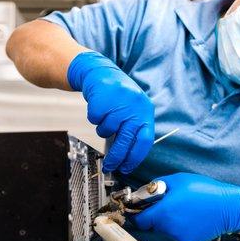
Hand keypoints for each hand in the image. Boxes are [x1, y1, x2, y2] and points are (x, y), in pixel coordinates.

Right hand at [67, 51, 154, 173]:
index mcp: (145, 111)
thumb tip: (128, 157)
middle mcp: (134, 108)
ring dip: (103, 129)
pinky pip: (95, 121)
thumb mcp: (134, 109)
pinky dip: (94, 118)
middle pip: (125, 141)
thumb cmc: (119, 95)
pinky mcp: (102, 101)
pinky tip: (99, 107)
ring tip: (106, 117)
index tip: (127, 167)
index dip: (135, 157)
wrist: (102, 73)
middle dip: (116, 157)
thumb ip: (134, 130)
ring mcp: (118, 104)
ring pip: (107, 131)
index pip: (144, 141)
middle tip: (110, 166)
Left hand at [130, 173, 239, 240]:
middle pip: (153, 225)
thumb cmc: (205, 190)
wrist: (229, 207)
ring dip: (169, 221)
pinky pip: (178, 234)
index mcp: (164, 212)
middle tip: (168, 204)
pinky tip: (192, 218)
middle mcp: (169, 228)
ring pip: (166, 230)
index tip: (140, 209)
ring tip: (184, 209)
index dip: (138, 214)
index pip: (140, 220)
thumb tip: (146, 192)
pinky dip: (181, 227)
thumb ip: (158, 186)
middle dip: (156, 215)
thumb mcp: (179, 180)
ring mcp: (179, 237)